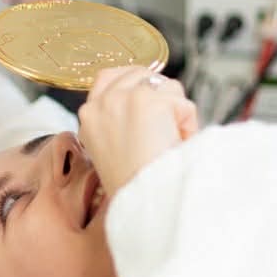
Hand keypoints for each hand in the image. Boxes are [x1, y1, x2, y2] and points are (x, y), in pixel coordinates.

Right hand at [78, 65, 197, 201]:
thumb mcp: (110, 148)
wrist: (141, 202)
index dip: (136, 88)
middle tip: (163, 133)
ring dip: (176, 112)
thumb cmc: (132, 185)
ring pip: (166, 87)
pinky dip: (188, 123)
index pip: (108, 77)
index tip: (150, 107)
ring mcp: (123, 98)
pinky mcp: (147, 101)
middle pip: (142, 75)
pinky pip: (182, 103)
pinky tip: (175, 144)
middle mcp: (101, 102)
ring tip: (169, 142)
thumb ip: (117, 120)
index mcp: (88, 114)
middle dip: (161, 97)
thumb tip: (147, 101)